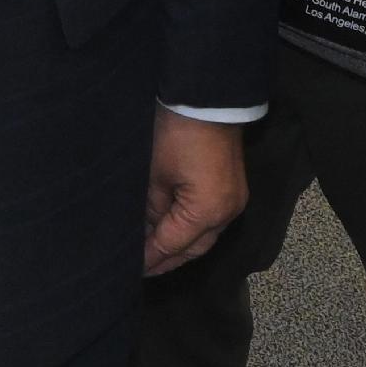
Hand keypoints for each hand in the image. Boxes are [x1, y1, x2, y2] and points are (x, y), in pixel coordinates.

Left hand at [145, 113, 249, 272]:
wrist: (207, 98)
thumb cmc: (177, 132)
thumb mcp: (155, 173)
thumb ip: (151, 207)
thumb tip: (145, 228)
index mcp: (206, 212)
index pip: (172, 244)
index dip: (150, 256)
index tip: (132, 267)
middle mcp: (226, 213)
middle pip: (193, 248)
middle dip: (167, 258)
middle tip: (143, 267)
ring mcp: (233, 202)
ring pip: (204, 236)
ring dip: (180, 244)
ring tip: (154, 250)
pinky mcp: (233, 190)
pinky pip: (211, 220)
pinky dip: (191, 228)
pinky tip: (171, 228)